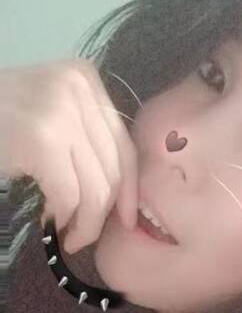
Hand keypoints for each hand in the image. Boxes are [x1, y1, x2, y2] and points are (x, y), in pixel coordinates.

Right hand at [0, 58, 138, 252]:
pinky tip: (50, 223)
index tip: (127, 220)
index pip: (123, 143)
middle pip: (115, 167)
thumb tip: (122, 194)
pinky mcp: (41, 138)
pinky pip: (70, 195)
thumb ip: (82, 137)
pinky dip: (64, 218)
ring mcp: (60, 110)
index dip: (130, 190)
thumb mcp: (46, 115)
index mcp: (83, 77)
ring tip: (68, 235)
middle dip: (104, 213)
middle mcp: (77, 86)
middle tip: (82, 236)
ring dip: (85, 223)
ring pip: (97, 187)